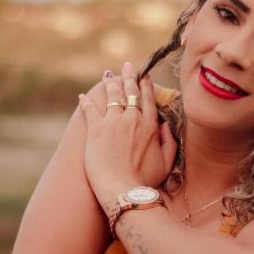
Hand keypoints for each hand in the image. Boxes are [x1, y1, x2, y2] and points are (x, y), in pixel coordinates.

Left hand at [78, 61, 177, 210]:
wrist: (121, 188)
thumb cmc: (145, 180)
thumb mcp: (166, 162)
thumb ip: (170, 142)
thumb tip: (166, 126)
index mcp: (150, 125)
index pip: (147, 98)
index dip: (145, 84)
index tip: (144, 75)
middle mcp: (132, 119)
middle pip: (130, 91)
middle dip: (129, 76)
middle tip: (127, 65)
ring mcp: (113, 122)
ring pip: (111, 96)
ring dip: (109, 83)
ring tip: (107, 76)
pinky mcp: (95, 129)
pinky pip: (89, 109)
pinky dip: (86, 101)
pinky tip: (82, 96)